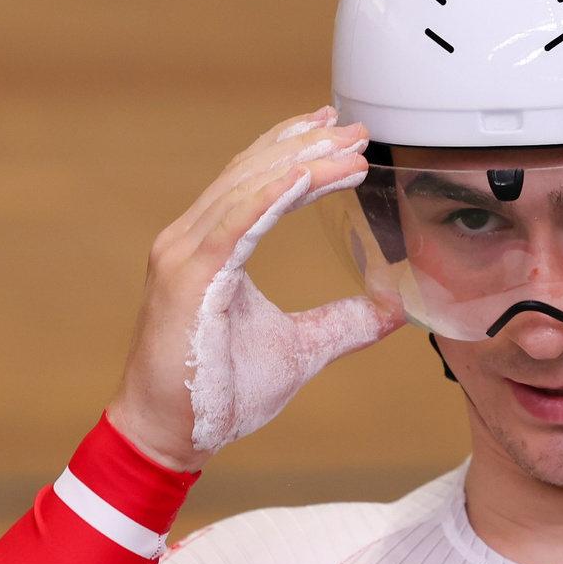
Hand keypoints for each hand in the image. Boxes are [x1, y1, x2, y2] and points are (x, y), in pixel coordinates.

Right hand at [106, 108, 403, 470]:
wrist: (170, 436)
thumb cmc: (218, 393)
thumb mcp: (300, 349)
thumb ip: (343, 323)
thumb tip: (393, 309)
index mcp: (211, 248)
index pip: (255, 182)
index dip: (295, 152)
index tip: (339, 133)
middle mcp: (191, 241)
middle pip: (252, 173)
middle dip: (305, 145)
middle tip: (354, 128)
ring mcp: (185, 255)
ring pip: (247, 189)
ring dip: (300, 163)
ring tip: (348, 149)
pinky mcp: (189, 278)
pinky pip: (235, 225)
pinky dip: (270, 196)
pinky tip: (304, 176)